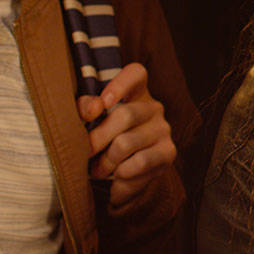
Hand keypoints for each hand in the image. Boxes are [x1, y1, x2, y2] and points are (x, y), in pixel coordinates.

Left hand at [79, 62, 175, 207]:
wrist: (124, 176)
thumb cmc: (104, 143)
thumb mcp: (93, 124)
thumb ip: (87, 108)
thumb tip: (91, 109)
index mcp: (135, 93)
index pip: (136, 74)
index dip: (120, 84)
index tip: (103, 103)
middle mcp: (154, 108)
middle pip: (125, 115)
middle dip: (98, 138)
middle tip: (84, 152)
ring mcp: (164, 130)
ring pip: (127, 143)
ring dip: (106, 162)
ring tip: (98, 171)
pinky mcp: (168, 152)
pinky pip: (139, 162)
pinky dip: (122, 175)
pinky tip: (117, 179)